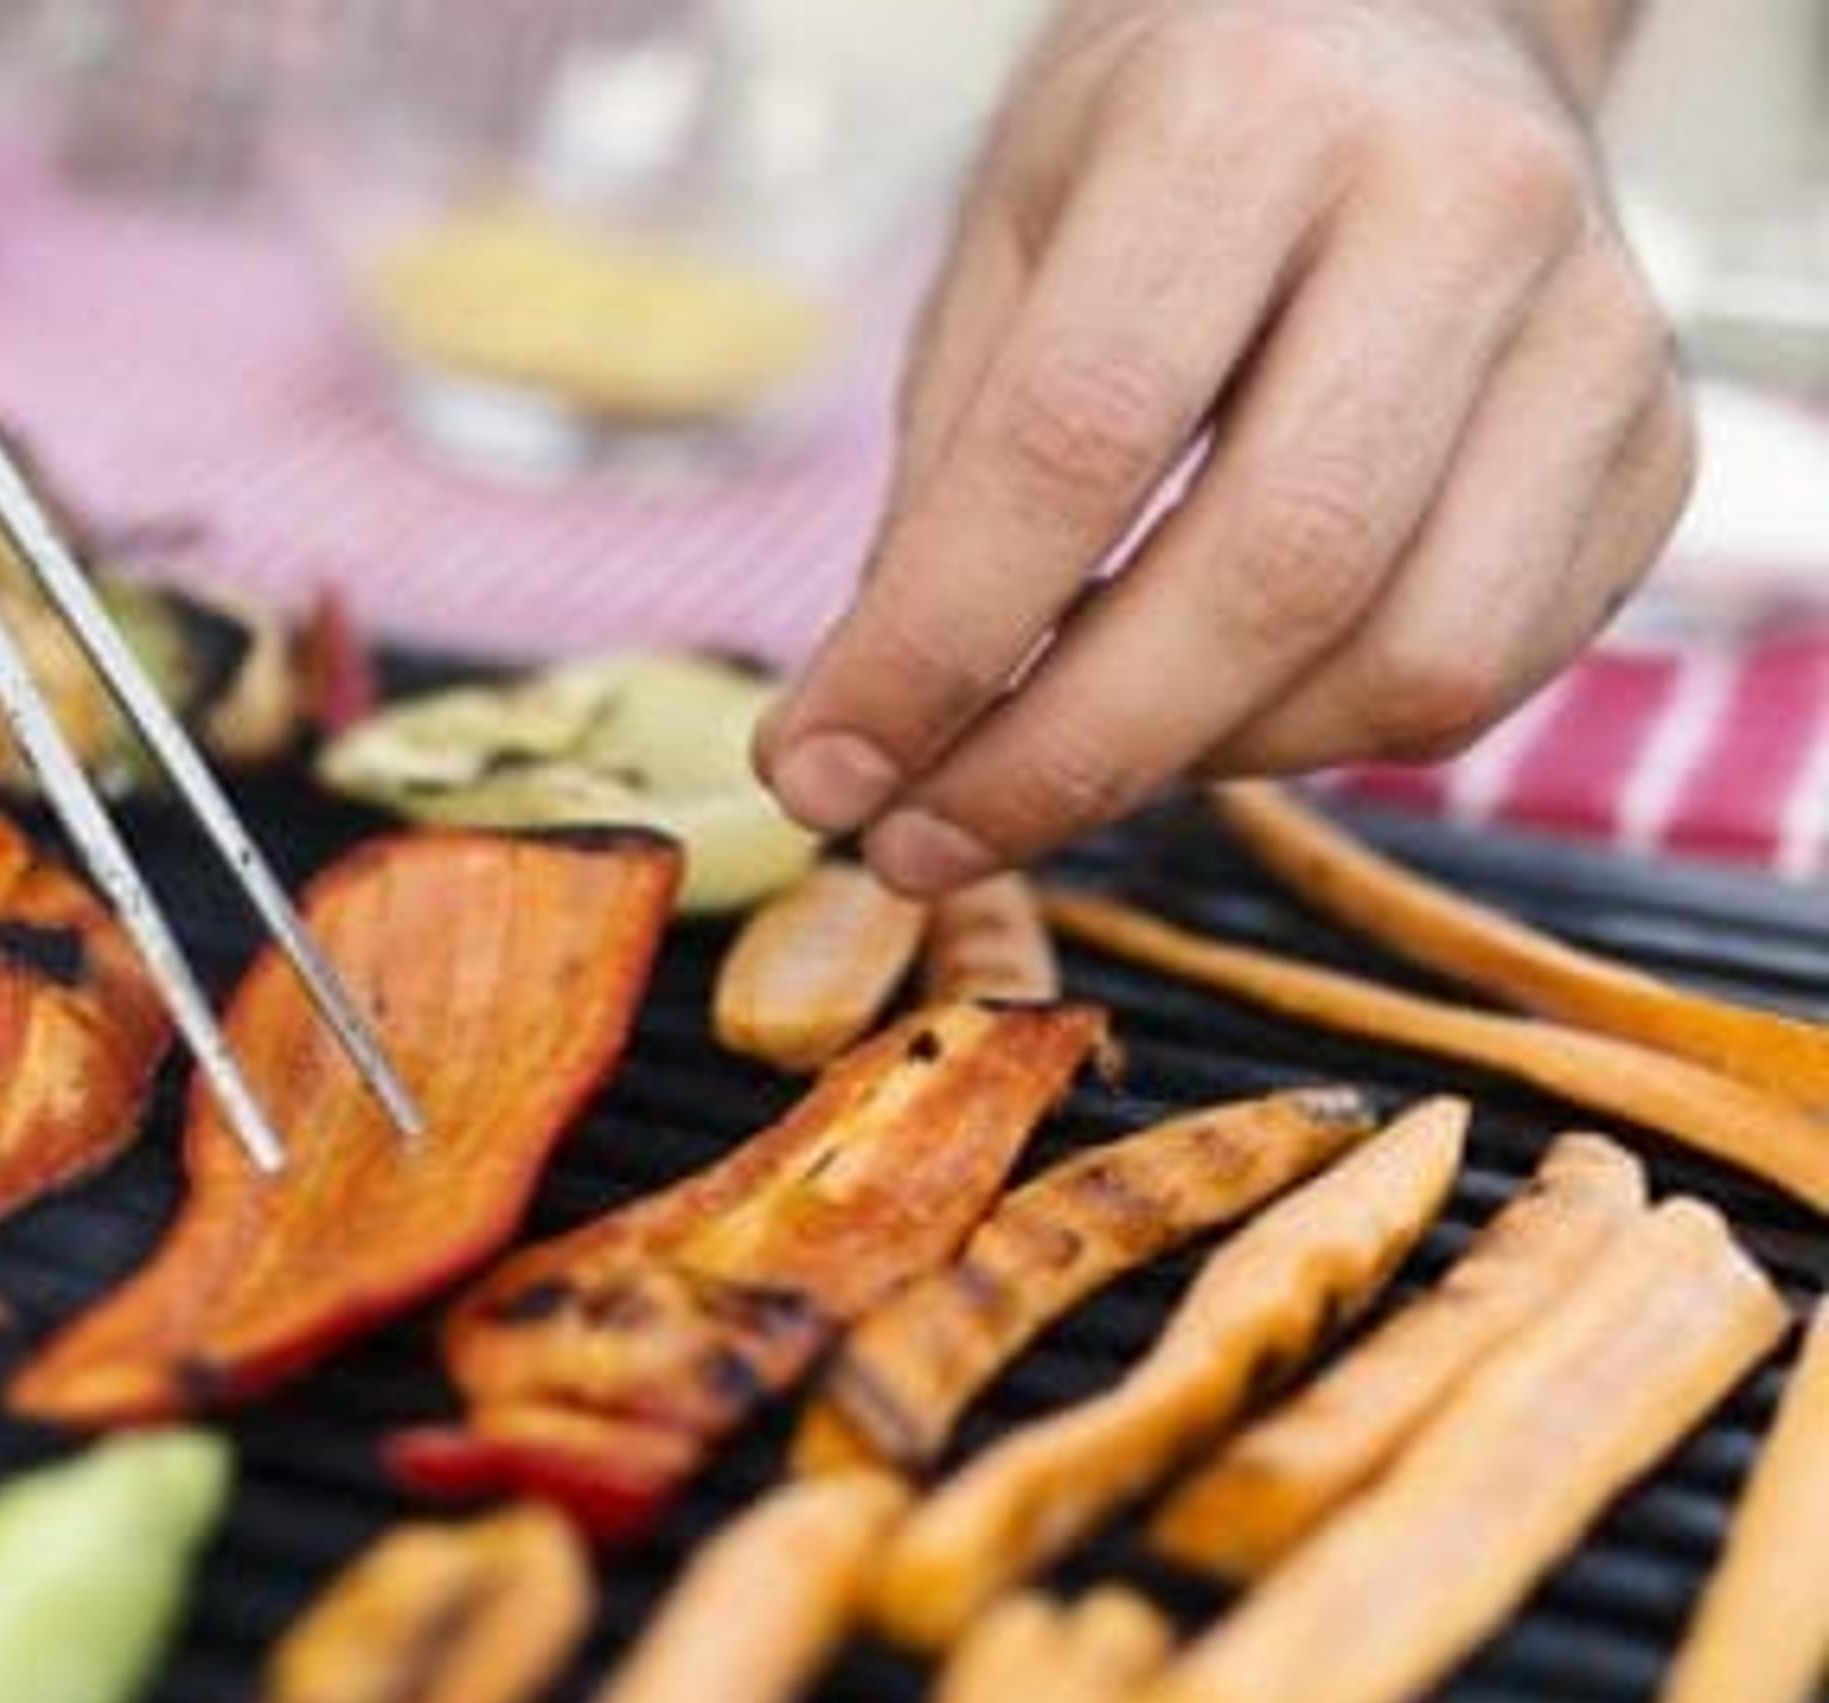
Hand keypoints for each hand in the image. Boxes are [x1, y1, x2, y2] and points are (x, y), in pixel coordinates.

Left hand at [755, 0, 1691, 896]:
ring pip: (1407, 661)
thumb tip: (868, 742)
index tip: (823, 774)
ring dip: (1196, 766)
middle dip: (1065, 755)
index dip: (936, 646)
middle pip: (1269, 574)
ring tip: (1051, 764)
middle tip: (916, 842)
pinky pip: (1486, 673)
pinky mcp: (1659, 446)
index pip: (1076, 441)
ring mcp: (1595, 329)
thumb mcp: (1009, 240)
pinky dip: (1314, 736)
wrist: (1407, 27)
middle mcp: (1461, 205)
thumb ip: (944, 484)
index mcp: (1253, 116)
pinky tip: (1200, 710)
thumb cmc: (1171, 138)